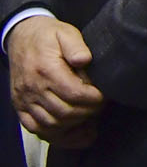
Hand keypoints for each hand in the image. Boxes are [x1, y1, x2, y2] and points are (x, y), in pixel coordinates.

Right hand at [7, 17, 101, 139]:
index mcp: (46, 70)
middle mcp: (32, 88)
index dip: (95, 99)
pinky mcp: (20, 107)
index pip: (75, 94)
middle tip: (101, 106)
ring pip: (51, 124)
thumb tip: (85, 60)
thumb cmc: (48, 36)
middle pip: (65, 113)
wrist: (21, 37)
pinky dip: (56, 134)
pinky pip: (36, 129)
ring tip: (90, 118)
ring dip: (74, 125)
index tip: (106, 96)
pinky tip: (73, 130)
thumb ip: (76, 46)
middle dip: (88, 112)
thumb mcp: (65, 32)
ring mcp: (24, 100)